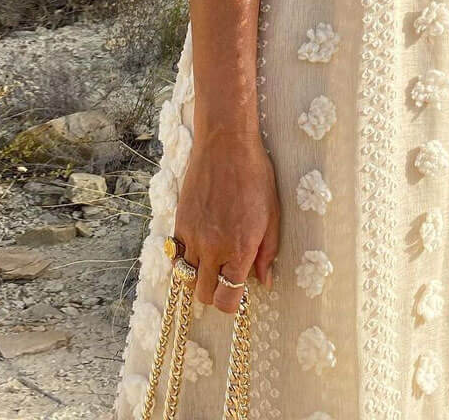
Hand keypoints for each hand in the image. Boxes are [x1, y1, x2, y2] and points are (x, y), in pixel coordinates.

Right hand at [172, 128, 279, 313]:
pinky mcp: (179, 223)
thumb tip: (264, 280)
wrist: (226, 145)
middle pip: (204, 295)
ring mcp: (192, 237)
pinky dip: (186, 258)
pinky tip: (200, 244)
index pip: (227, 300)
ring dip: (199, 277)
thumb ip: (267, 252)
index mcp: (240, 249)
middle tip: (226, 277)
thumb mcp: (272, 214)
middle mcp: (213, 249)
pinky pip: (177, 255)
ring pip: (186, 278)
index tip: (238, 291)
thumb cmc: (255, 175)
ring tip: (213, 261)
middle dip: (215, 292)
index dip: (233, 303)